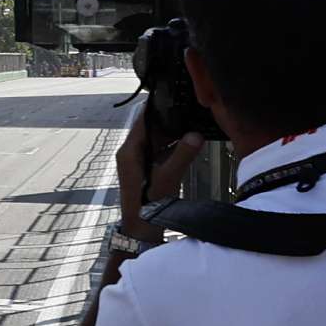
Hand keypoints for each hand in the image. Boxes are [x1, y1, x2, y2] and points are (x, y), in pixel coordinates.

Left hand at [115, 105, 203, 241]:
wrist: (141, 229)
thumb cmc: (148, 205)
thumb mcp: (167, 177)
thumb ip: (182, 155)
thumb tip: (196, 135)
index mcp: (129, 151)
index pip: (142, 122)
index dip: (155, 109)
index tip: (170, 97)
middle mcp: (130, 153)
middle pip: (149, 130)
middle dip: (167, 121)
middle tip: (186, 109)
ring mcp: (137, 162)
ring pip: (154, 141)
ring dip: (170, 134)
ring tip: (189, 122)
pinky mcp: (144, 170)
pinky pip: (157, 152)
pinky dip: (169, 147)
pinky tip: (185, 143)